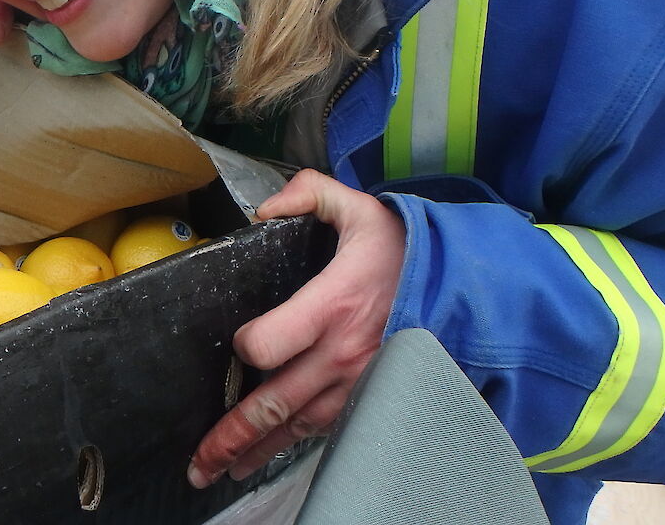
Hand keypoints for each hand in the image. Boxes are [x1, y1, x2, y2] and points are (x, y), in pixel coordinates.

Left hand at [187, 169, 405, 487]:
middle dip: (230, 437)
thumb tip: (265, 209)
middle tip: (197, 464)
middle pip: (272, 405)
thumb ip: (309, 194)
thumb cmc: (407, 249)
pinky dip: (292, 444)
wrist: (467, 285)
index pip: (267, 345)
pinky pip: (324, 428)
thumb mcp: (360, 208)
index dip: (245, 346)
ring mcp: (356, 383)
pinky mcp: (368, 397)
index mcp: (331, 306)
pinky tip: (266, 455)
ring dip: (256, 452)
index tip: (240, 343)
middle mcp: (340, 354)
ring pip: (295, 428)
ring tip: (221, 470)